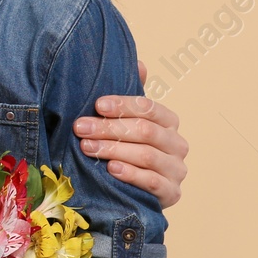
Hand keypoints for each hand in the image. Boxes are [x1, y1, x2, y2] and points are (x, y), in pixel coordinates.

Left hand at [72, 58, 189, 208]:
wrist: (136, 192)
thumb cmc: (127, 150)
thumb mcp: (127, 123)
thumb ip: (131, 98)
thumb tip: (139, 64)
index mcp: (169, 122)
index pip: (149, 108)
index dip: (122, 105)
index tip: (96, 105)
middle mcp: (177, 144)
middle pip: (144, 131)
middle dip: (109, 128)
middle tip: (80, 127)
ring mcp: (177, 170)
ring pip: (146, 155)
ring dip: (113, 150)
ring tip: (87, 148)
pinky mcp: (171, 193)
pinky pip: (152, 182)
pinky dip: (130, 174)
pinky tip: (111, 169)